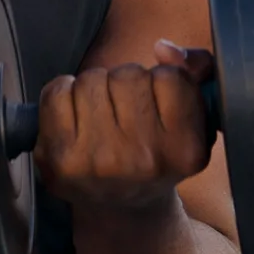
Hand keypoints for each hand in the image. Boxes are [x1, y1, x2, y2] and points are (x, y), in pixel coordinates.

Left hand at [36, 39, 216, 212]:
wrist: (120, 205)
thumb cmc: (156, 151)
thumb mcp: (194, 118)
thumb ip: (196, 70)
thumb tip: (163, 48)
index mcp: (185, 151)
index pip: (171, 77)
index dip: (161, 81)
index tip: (158, 104)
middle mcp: (144, 160)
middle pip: (128, 74)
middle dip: (125, 84)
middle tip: (125, 113)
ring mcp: (98, 161)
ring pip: (92, 79)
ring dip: (94, 88)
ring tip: (101, 117)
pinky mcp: (59, 160)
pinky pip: (57, 92)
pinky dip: (62, 94)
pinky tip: (75, 118)